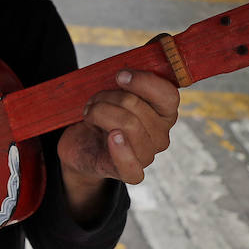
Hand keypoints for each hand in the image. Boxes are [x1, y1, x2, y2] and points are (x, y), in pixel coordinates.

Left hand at [58, 70, 179, 187]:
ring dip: (100, 112)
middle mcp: (161, 135)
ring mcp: (147, 155)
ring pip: (128, 125)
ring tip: (89, 114)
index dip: (143, 82)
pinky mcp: (131, 173)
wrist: (80, 143)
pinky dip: (119, 150)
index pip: (168, 95)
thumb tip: (124, 75)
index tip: (119, 76)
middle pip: (137, 106)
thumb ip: (125, 81)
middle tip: (94, 100)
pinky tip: (111, 138)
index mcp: (164, 112)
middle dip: (108, 96)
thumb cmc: (100, 112)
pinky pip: (130, 165)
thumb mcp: (113, 91)